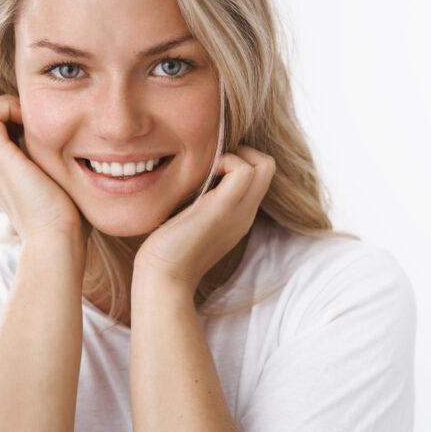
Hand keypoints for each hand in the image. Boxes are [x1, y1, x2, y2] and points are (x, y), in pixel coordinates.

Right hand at [0, 95, 87, 243]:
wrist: (58, 239)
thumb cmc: (69, 221)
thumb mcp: (62, 188)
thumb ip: (61, 171)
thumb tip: (87, 160)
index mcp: (3, 174)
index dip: (15, 118)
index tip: (45, 125)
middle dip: (9, 109)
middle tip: (38, 117)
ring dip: (7, 106)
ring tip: (36, 119)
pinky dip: (9, 107)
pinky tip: (37, 123)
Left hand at [132, 146, 275, 296]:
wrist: (162, 279)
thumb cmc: (168, 250)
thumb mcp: (192, 220)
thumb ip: (201, 202)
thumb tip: (192, 180)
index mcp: (239, 216)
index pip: (260, 177)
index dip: (240, 160)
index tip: (213, 167)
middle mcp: (245, 214)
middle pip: (268, 167)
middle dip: (243, 152)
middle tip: (215, 163)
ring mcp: (238, 212)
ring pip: (264, 165)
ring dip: (236, 155)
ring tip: (211, 169)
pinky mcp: (222, 209)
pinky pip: (244, 170)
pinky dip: (228, 161)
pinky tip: (205, 173)